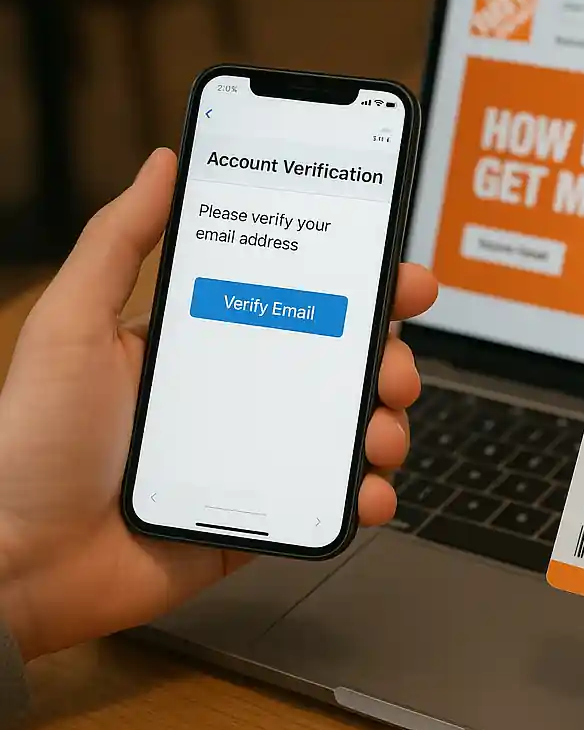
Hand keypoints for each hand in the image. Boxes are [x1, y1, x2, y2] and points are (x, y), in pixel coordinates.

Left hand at [0, 148, 437, 661]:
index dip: (359, 287)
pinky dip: (366, 495)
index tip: (399, 279)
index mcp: (208, 342)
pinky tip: (367, 492)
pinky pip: (331, 499)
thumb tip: (160, 164)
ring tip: (379, 433)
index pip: (300, 300)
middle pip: (341, 364)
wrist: (18, 564)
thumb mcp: (73, 325)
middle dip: (389, 360)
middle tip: (393, 368)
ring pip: (349, 429)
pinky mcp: (262, 515)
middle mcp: (241, 394)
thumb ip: (117, 241)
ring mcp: (257, 456)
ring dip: (386, 425)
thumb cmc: (32, 441)